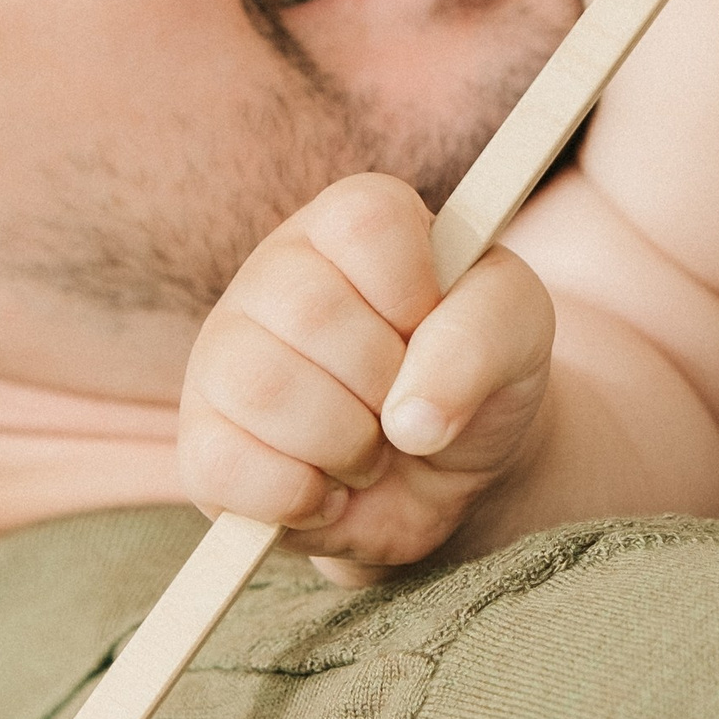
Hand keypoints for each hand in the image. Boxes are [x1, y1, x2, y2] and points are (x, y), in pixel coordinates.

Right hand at [178, 173, 554, 573]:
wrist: (445, 475)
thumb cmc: (475, 377)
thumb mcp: (518, 334)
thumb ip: (481, 341)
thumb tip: (411, 418)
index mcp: (354, 222)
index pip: (366, 224)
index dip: (413, 294)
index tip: (430, 329)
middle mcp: (276, 273)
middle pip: (310, 313)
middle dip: (384, 385)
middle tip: (404, 405)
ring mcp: (224, 354)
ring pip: (261, 388)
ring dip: (345, 446)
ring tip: (369, 450)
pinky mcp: (200, 440)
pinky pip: (224, 464)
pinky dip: (297, 496)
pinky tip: (326, 488)